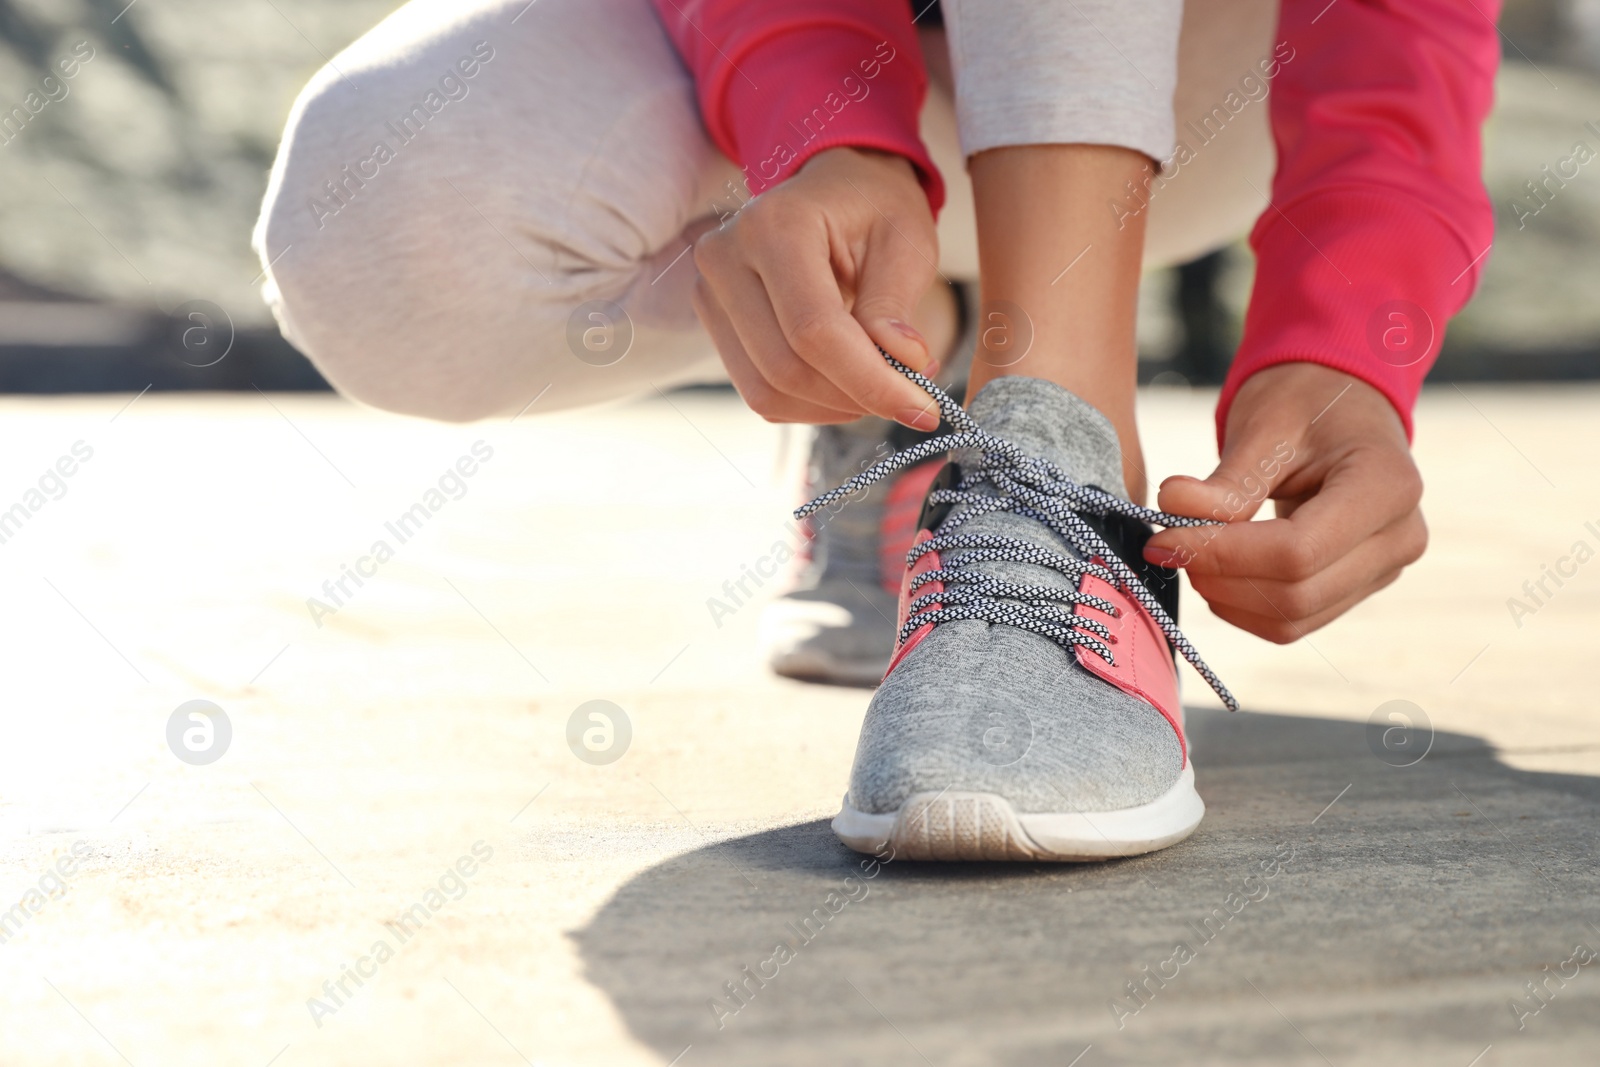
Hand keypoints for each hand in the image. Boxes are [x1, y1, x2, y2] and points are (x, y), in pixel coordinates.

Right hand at [692, 147, 941, 428]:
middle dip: (855, 398)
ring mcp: (710, 292)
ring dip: (832, 407)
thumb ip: (895, 306)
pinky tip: (845, 383)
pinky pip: (759, 391)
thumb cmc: (875, 209)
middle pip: (785, 367)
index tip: (924, 409)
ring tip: (879, 387)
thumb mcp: (906, 244)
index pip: (814, 329)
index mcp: (776, 225)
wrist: (836, 190)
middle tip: (910, 398)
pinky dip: (809, 404)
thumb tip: (904, 367)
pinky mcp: (715, 322)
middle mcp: (726, 257)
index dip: (870, 380)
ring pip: (767, 390)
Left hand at [1142, 363, 1426, 642]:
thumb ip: (1225, 480)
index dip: (1222, 554)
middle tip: (1165, 545)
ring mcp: (1383, 570)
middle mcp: (1399, 538)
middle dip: (1219, 577)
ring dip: (1225, 597)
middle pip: (1296, 593)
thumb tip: (1171, 507)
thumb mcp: (1266, 425)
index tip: (1164, 538)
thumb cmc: (1307, 401)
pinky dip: (1242, 606)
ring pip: (1292, 618)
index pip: (1297, 552)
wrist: (1342, 404)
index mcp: (1387, 486)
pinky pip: (1294, 621)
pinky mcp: (1357, 588)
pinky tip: (1214, 569)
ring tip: (1188, 551)